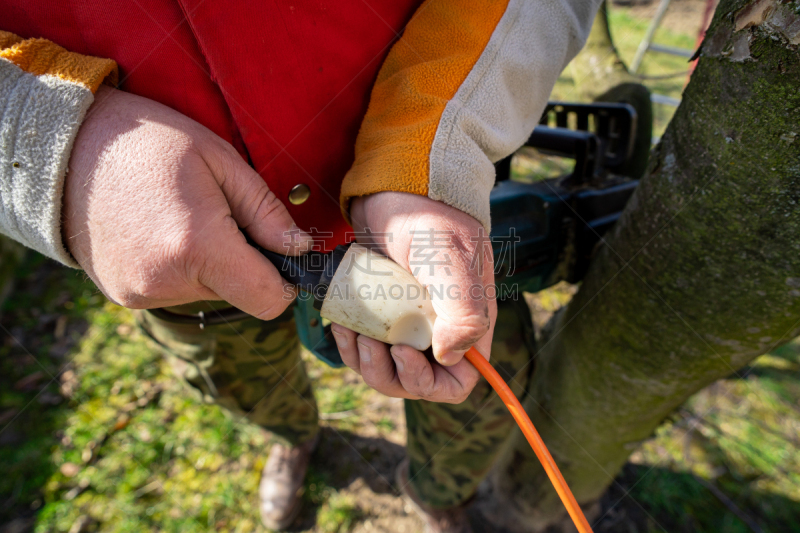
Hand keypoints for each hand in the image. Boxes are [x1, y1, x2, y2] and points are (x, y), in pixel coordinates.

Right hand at [63, 86, 311, 317]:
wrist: (66, 148)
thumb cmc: (150, 143)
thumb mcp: (221, 161)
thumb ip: (266, 212)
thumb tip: (300, 250)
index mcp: (198, 246)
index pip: (268, 300)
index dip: (284, 283)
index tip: (282, 257)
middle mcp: (167, 281)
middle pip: (238, 292)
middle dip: (241, 261)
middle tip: (216, 215)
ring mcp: (141, 293)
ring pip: (207, 292)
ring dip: (209, 264)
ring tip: (181, 218)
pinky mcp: (124, 296)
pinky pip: (175, 291)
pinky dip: (180, 268)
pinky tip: (160, 231)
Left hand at [331, 192, 495, 403]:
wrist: (392, 183)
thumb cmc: (429, 216)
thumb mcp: (450, 260)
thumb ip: (464, 311)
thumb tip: (449, 357)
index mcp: (466, 321)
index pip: (460, 379)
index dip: (431, 382)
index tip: (404, 353)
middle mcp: (438, 326)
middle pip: (418, 381)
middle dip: (389, 373)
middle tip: (371, 343)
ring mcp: (406, 319)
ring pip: (387, 367)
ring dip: (365, 361)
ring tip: (351, 332)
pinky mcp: (379, 308)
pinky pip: (365, 345)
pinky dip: (349, 343)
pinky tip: (340, 323)